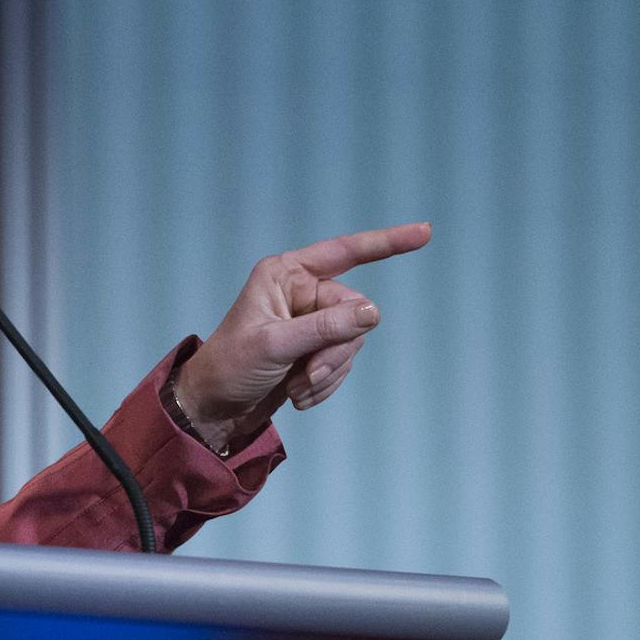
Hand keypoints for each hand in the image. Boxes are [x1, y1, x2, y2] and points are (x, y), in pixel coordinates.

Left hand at [173, 222, 431, 452]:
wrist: (214, 407)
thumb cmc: (230, 367)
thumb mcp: (275, 346)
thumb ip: (324, 328)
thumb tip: (372, 312)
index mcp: (285, 274)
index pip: (345, 252)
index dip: (386, 242)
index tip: (425, 232)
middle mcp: (302, 292)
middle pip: (356, 312)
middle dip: (335, 350)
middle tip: (306, 373)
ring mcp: (311, 322)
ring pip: (353, 342)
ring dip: (328, 373)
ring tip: (295, 387)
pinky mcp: (315, 349)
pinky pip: (343, 363)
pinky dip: (325, 385)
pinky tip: (297, 395)